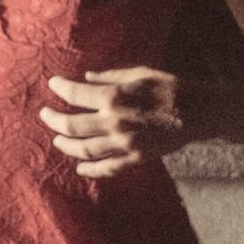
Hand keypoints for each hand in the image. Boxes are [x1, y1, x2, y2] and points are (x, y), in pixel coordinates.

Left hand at [39, 67, 189, 180]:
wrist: (197, 111)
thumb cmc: (169, 87)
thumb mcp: (139, 72)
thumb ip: (110, 76)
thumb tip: (86, 77)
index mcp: (114, 96)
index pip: (75, 94)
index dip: (59, 88)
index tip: (53, 85)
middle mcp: (114, 121)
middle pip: (71, 126)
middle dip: (53, 120)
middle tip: (45, 115)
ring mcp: (123, 143)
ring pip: (83, 150)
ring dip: (66, 146)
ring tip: (57, 140)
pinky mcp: (135, 158)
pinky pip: (107, 169)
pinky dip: (91, 171)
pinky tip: (80, 169)